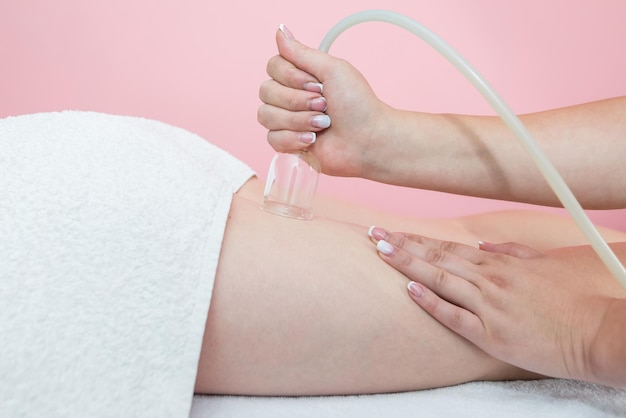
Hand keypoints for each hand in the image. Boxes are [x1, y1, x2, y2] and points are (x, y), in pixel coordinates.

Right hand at [257, 25, 396, 178]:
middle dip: (298, 101)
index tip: (318, 84)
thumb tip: (280, 30)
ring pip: (267, 115)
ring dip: (298, 120)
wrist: (367, 140)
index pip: (273, 66)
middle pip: (266, 91)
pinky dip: (294, 138)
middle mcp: (290, 96)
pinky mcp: (287, 143)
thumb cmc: (357, 105)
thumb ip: (302, 52)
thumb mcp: (333, 70)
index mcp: (301, 76)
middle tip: (325, 105)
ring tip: (323, 125)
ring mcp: (287, 120)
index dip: (292, 77)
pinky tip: (313, 139)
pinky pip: (272, 138)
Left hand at [369, 227, 625, 383]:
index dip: (416, 239)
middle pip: (437, 258)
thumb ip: (515, 253)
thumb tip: (487, 247)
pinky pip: (455, 316)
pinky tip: (409, 290)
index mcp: (500, 265)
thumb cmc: (574, 299)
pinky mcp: (492, 335)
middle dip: (402, 245)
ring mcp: (489, 306)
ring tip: (381, 252)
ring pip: (440, 279)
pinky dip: (431, 302)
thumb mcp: (547, 264)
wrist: (596, 332)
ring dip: (408, 265)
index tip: (392, 232)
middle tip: (373, 234)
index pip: (447, 247)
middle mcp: (489, 280)